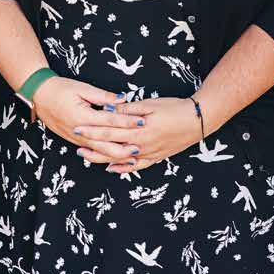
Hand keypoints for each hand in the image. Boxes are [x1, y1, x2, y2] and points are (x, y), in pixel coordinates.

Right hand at [31, 77, 146, 162]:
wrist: (39, 96)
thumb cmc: (61, 89)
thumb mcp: (83, 88)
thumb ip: (103, 96)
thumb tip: (122, 99)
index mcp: (83, 116)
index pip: (110, 120)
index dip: (127, 121)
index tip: (142, 121)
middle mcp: (80, 131)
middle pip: (105, 144)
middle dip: (123, 147)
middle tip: (140, 147)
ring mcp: (76, 138)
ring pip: (98, 152)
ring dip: (115, 156)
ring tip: (131, 157)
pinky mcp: (74, 140)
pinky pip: (91, 151)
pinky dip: (104, 155)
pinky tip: (114, 158)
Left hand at [74, 96, 201, 173]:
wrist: (197, 121)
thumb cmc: (175, 108)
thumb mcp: (151, 103)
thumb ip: (129, 109)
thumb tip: (110, 110)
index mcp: (138, 130)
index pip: (109, 131)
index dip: (92, 131)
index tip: (77, 128)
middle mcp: (140, 146)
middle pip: (110, 147)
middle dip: (92, 146)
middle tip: (76, 145)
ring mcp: (148, 154)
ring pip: (120, 160)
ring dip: (102, 158)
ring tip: (86, 157)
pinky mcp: (156, 158)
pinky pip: (136, 167)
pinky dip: (123, 169)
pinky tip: (112, 169)